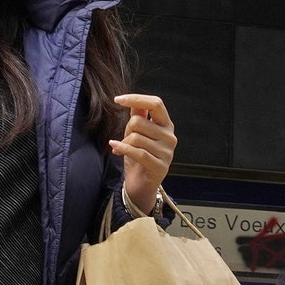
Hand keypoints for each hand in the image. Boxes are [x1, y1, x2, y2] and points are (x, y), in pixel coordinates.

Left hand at [111, 94, 176, 212]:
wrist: (141, 185)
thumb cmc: (138, 158)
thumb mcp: (137, 134)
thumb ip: (138, 117)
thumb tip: (133, 102)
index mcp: (166, 125)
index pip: (156, 103)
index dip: (136, 99)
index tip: (117, 100)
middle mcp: (170, 136)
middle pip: (140, 122)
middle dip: (126, 130)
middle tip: (124, 140)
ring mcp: (167, 152)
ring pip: (136, 137)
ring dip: (124, 143)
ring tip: (122, 149)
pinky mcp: (160, 166)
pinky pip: (137, 152)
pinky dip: (122, 149)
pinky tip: (115, 149)